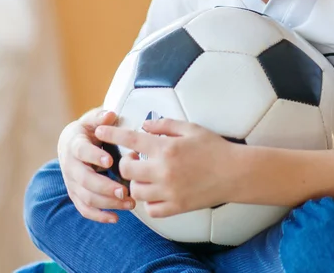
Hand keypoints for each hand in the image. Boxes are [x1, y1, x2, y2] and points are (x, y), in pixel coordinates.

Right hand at [58, 107, 135, 222]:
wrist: (71, 144)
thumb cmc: (89, 130)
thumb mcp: (93, 120)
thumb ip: (101, 118)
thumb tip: (110, 114)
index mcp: (75, 145)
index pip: (82, 152)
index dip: (94, 157)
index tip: (110, 161)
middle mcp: (70, 166)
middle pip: (84, 180)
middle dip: (104, 187)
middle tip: (125, 191)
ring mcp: (72, 183)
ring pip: (86, 197)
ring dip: (107, 202)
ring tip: (129, 203)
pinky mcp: (76, 194)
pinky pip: (84, 209)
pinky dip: (99, 216)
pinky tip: (115, 218)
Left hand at [95, 119, 240, 217]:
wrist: (234, 172)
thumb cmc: (214, 147)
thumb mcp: (191, 128)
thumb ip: (165, 125)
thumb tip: (144, 127)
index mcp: (166, 148)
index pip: (130, 140)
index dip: (111, 135)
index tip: (99, 133)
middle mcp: (163, 170)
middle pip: (126, 170)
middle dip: (125, 163)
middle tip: (135, 159)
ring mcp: (168, 191)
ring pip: (136, 191)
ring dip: (137, 183)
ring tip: (147, 175)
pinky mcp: (176, 207)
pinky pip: (151, 209)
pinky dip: (150, 201)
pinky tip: (157, 192)